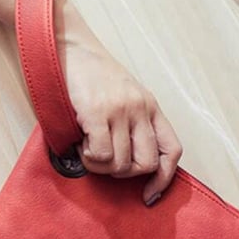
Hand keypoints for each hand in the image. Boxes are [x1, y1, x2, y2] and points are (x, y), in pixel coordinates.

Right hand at [54, 0, 182, 205]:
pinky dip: (89, 159)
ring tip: (87, 148)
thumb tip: (130, 165)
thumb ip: (133, 124)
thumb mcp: (124, 95)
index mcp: (151, 107)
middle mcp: (140, 108)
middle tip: (104, 161)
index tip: (149, 196)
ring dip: (101, 166)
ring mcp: (120, 110)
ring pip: (121, 164)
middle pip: (146, 164)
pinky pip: (101, 155)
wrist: (66, 42)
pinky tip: (80, 144)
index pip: (172, 150)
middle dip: (124, 173)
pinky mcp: (96, 112)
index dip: (164, 179)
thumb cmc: (90, 74)